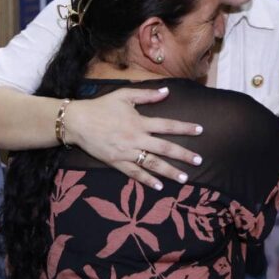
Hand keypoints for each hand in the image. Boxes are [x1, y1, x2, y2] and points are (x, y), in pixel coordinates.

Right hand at [65, 87, 202, 189]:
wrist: (78, 122)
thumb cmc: (102, 106)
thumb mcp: (125, 95)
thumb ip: (147, 95)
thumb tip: (167, 92)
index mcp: (140, 121)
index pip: (168, 125)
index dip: (185, 127)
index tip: (200, 130)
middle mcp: (136, 138)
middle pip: (164, 148)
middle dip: (183, 155)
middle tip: (199, 160)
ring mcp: (126, 152)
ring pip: (152, 164)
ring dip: (170, 172)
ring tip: (185, 178)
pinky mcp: (116, 162)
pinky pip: (135, 173)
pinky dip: (147, 180)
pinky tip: (159, 186)